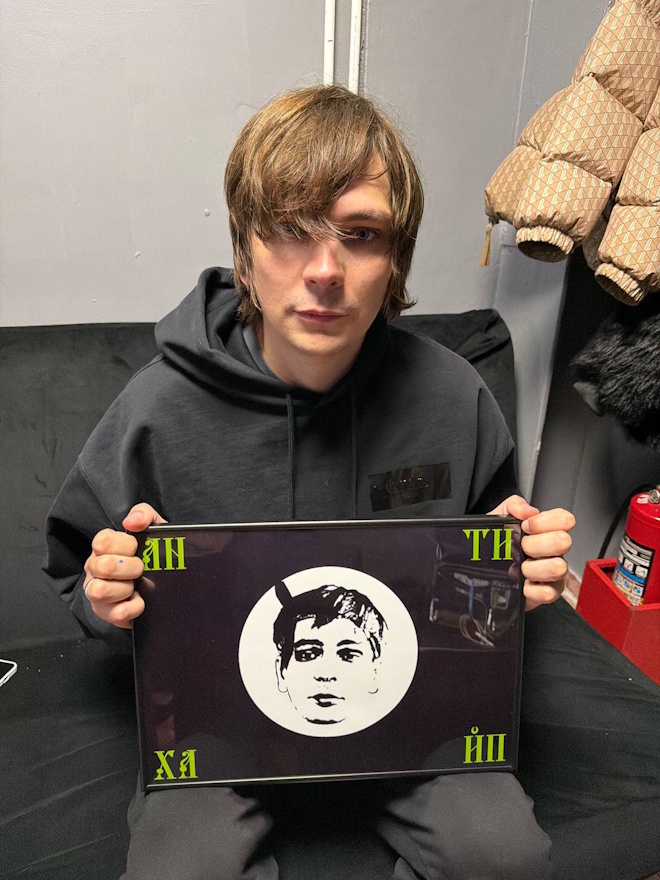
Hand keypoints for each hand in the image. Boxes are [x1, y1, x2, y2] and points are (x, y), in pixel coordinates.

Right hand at [82, 503, 166, 627]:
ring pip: (100, 591)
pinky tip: (140, 600)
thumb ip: (144, 515)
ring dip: (125, 589)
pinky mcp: (107, 613)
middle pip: (103, 566)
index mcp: (103, 547)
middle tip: (141, 569)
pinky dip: (134, 607)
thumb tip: (132, 521)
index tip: (136, 549)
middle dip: (130, 568)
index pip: (102, 541)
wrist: (161, 585)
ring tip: (136, 586)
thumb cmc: (150, 554)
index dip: (125, 545)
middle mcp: (95, 568)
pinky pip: (117, 613)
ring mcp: (97, 592)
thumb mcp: (152, 529)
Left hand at [488, 495, 574, 610]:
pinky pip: (549, 592)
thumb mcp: (498, 518)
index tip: (526, 526)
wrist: (482, 571)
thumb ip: (512, 505)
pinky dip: (531, 589)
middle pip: (564, 542)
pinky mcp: (546, 593)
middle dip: (536, 544)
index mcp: (545, 530)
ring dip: (532, 568)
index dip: (545, 521)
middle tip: (521, 547)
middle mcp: (553, 550)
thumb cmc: (496, 545)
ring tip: (520, 568)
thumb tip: (528, 510)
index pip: (564, 519)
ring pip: (558, 567)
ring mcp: (552, 572)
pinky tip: (521, 584)